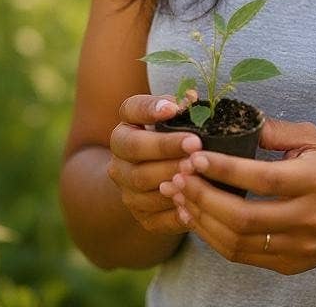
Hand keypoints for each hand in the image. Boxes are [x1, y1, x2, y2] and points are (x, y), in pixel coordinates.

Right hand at [107, 92, 202, 235]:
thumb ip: (180, 106)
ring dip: (171, 178)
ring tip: (196, 172)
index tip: (174, 108)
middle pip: (136, 151)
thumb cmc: (173, 141)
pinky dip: (174, 212)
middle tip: (195, 144)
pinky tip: (194, 205)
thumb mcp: (173, 119)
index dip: (151, 109)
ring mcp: (127, 189)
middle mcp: (119, 159)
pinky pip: (154, 217)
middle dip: (167, 147)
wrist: (151, 181)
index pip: (132, 111)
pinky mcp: (141, 216)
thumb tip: (192, 98)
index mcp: (126, 128)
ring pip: (143, 185)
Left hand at [161, 117, 315, 274]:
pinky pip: (242, 256)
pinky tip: (198, 216)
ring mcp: (300, 247)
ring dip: (202, 219)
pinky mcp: (290, 265)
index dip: (225, 169)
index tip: (194, 156)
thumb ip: (275, 131)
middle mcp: (310, 218)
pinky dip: (214, 237)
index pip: (263, 178)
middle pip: (244, 216)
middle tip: (177, 177)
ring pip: (238, 241)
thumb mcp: (313, 139)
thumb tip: (234, 121)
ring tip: (179, 196)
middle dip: (204, 197)